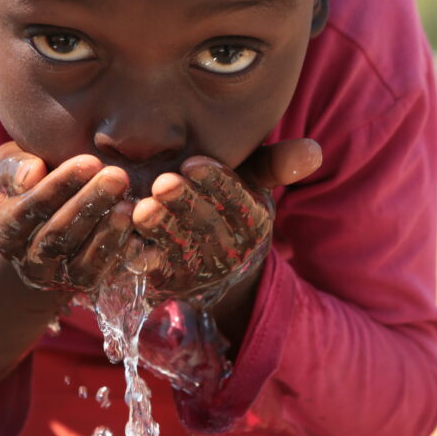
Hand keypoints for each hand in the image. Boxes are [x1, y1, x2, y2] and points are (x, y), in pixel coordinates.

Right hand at [0, 142, 133, 291]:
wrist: (48, 215)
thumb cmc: (30, 178)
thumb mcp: (11, 166)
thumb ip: (13, 167)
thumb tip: (31, 176)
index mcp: (2, 229)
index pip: (29, 209)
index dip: (59, 186)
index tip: (89, 162)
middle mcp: (26, 260)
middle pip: (57, 236)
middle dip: (89, 204)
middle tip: (118, 177)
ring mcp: (55, 277)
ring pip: (80, 260)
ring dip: (107, 232)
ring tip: (130, 204)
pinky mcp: (83, 284)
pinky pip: (102, 273)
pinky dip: (121, 254)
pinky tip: (139, 232)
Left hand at [131, 139, 321, 298]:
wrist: (210, 265)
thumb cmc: (227, 207)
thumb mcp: (254, 185)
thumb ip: (276, 164)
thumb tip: (314, 150)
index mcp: (253, 223)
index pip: (237, 201)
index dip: (216, 182)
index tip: (192, 162)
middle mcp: (230, 252)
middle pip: (207, 226)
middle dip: (185, 204)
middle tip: (162, 183)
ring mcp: (198, 273)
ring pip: (179, 250)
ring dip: (160, 231)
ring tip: (140, 208)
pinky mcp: (168, 286)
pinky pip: (151, 271)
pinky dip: (137, 255)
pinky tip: (122, 234)